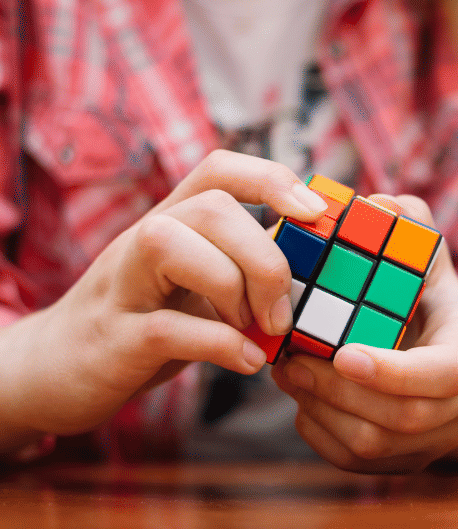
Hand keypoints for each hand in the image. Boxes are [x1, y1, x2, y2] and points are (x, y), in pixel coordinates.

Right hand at [0, 150, 328, 438]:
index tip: (315, 211)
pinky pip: (166, 327)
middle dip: (265, 259)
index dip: (272, 178)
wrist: (55, 371)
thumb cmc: (144, 322)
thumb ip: (242, 269)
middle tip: (282, 312)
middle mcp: (143, 241)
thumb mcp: (195, 286)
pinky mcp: (112, 339)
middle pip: (210, 207)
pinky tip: (248, 361)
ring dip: (233, 290)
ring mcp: (121, 286)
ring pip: (173, 245)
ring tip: (255, 330)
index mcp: (173, 222)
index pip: (219, 170)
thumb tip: (318, 273)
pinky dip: (219, 344)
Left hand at [272, 195, 457, 472]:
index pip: (448, 374)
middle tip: (291, 360)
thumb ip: (408, 225)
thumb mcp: (425, 255)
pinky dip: (319, 431)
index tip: (343, 353)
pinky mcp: (405, 461)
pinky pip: (356, 461)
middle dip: (339, 390)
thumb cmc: (425, 295)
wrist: (445, 353)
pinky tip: (303, 397)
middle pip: (405, 417)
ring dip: (321, 409)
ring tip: (288, 372)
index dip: (395, 371)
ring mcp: (437, 439)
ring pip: (374, 445)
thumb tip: (380, 204)